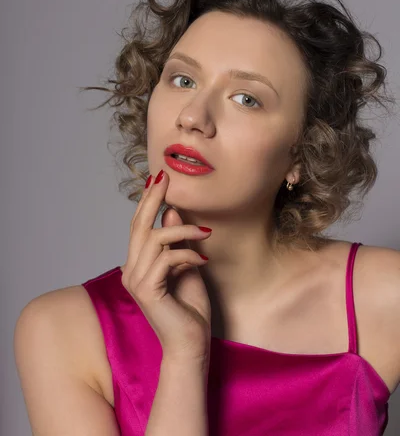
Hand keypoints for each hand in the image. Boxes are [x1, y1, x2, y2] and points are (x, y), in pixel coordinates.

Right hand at [120, 169, 211, 363]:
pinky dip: (188, 253)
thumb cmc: (190, 309)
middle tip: (166, 178)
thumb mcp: (187, 266)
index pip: (139, 226)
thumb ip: (177, 242)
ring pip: (155, 239)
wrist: (191, 345)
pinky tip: (203, 259)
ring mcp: (136, 281)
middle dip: (152, 199)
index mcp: (137, 265)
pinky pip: (167, 258)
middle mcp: (131, 270)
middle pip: (138, 226)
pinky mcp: (147, 290)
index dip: (147, 201)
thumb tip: (172, 212)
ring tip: (207, 233)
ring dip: (184, 231)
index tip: (158, 179)